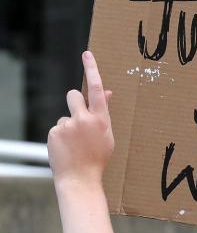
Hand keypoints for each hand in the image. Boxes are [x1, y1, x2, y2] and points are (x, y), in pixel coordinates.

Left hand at [47, 51, 113, 187]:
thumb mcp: (107, 134)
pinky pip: (57, 127)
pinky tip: (67, 149)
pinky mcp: (54, 132)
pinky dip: (61, 136)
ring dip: (69, 125)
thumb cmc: (97, 157)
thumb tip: (107, 92)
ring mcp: (67, 125)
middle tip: (79, 119)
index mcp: (101, 120)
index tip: (87, 54)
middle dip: (75, 102)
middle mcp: (84, 119)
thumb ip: (104, 112)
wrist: (80, 177)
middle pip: (74, 95)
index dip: (92, 70)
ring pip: (65, 115)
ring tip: (75, 144)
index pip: (97, 89)